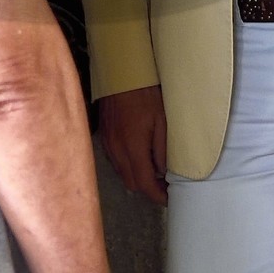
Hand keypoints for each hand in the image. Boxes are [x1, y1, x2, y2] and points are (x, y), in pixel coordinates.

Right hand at [97, 84, 167, 206]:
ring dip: (137, 178)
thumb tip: (161, 172)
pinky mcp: (104, 137)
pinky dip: (128, 167)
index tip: (169, 198)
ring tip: (154, 173)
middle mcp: (117, 150)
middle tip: (164, 185)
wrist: (121, 74)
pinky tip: (138, 158)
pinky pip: (116, 162)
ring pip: (122, 174)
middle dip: (148, 189)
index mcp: (133, 147)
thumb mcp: (161, 122)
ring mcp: (108, 145)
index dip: (157, 195)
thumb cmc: (145, 94)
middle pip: (131, 183)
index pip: (144, 183)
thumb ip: (161, 150)